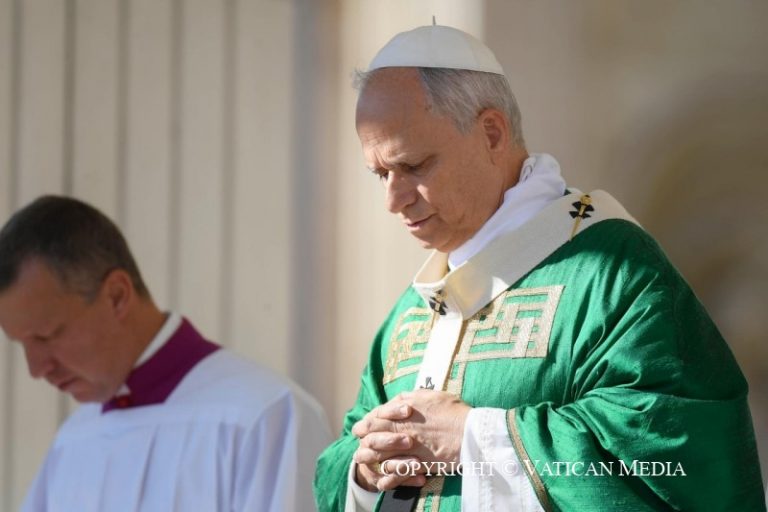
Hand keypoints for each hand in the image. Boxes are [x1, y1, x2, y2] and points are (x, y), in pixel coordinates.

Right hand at [352, 401, 424, 490]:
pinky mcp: (379, 479)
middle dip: (391, 440)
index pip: (376, 415)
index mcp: (372, 424)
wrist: (383, 457)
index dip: (391, 412)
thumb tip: (416, 395)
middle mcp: (368, 443)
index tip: (408, 410)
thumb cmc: (400, 429)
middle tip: (410, 441)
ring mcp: (371, 463)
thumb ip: (405, 404)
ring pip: (381, 464)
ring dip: (400, 463)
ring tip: (418, 463)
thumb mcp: (400, 414)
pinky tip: (421, 478)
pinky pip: (389, 483)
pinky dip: (405, 480)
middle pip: (373, 440)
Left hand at [353, 390, 470, 478]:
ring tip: (364, 462)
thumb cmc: (453, 411)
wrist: (470, 432)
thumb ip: (410, 398)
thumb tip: (398, 400)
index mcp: (402, 413)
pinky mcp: (417, 464)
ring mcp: (408, 449)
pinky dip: (387, 479)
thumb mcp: (430, 395)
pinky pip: (396, 473)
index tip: (361, 427)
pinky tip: (382, 481)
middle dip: (363, 441)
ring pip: (380, 456)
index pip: (374, 417)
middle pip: (372, 437)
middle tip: (360, 446)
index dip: (365, 423)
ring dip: (370, 460)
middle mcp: (402, 430)